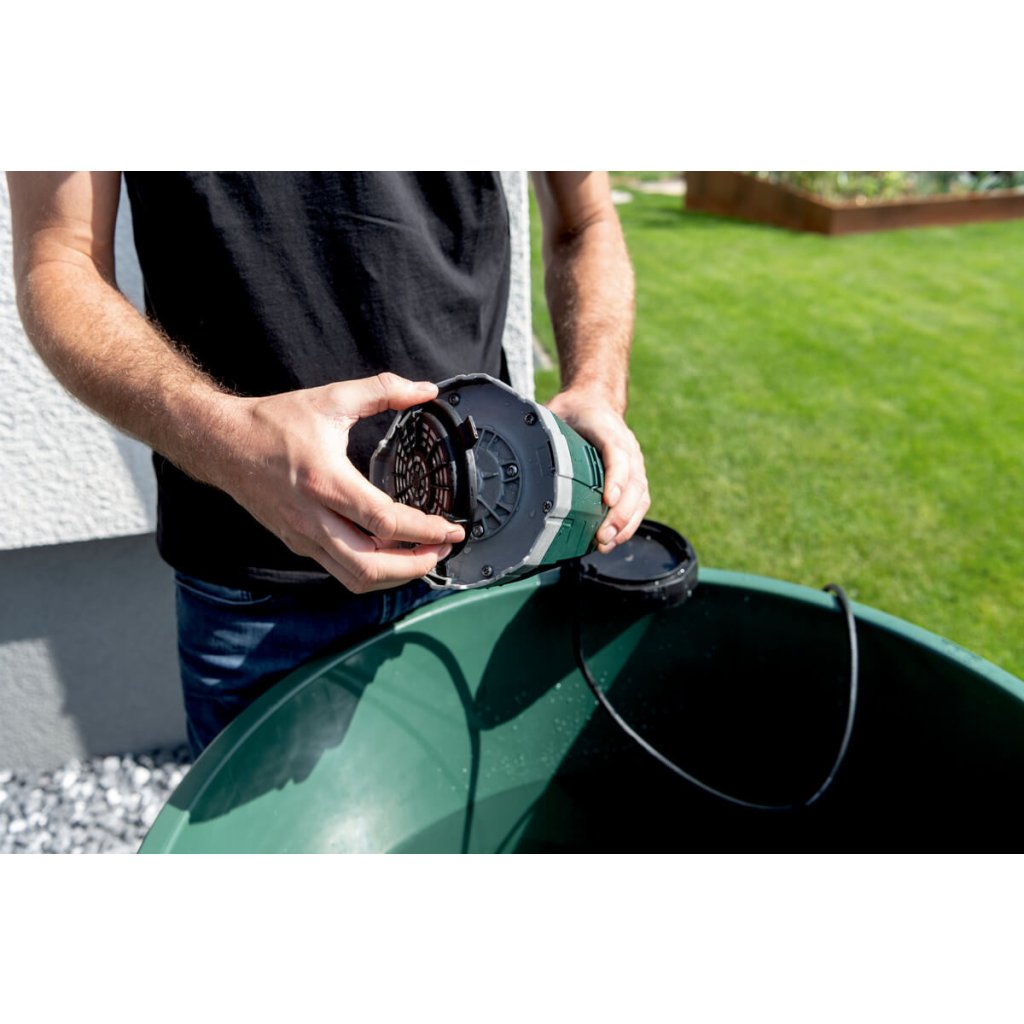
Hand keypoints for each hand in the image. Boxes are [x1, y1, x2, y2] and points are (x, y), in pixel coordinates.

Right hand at [209, 373, 464, 592]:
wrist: (221, 444)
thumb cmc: (273, 423)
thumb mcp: (331, 398)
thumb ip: (382, 390)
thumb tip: (425, 389)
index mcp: (325, 481)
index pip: (385, 520)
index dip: (425, 531)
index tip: (452, 529)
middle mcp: (313, 518)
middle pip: (372, 565)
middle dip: (416, 565)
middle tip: (444, 550)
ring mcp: (304, 536)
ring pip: (356, 578)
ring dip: (395, 577)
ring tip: (423, 558)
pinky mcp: (298, 544)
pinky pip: (340, 571)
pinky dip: (372, 571)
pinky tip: (391, 556)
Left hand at [545, 388, 649, 553]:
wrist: (596, 401)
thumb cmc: (575, 411)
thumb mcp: (555, 411)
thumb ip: (539, 429)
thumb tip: (514, 449)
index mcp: (607, 428)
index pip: (617, 453)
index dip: (615, 477)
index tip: (608, 499)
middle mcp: (628, 447)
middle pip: (634, 483)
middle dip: (620, 514)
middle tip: (602, 535)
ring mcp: (635, 463)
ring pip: (640, 497)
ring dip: (625, 524)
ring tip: (605, 543)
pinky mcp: (635, 477)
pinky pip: (639, 503)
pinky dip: (628, 524)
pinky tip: (612, 540)